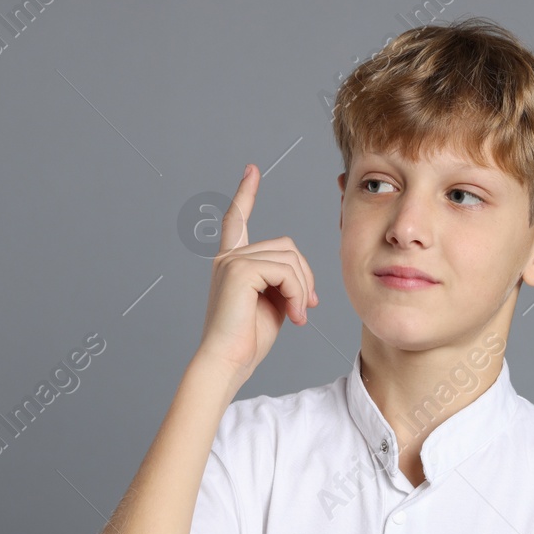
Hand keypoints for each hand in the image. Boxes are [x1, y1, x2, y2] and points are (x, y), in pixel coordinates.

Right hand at [195, 164, 320, 383]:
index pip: (237, 220)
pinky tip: (294, 316)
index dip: (245, 194)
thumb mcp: (273, 305)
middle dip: (305, 277)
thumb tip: (306, 282)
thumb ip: (284, 283)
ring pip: (290, 258)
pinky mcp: (239, 270)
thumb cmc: (247, 341)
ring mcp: (232, 262)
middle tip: (306, 308)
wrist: (227, 362)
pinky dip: (298, 294)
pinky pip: (286, 271)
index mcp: (233, 263)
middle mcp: (229, 258)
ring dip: (303, 289)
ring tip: (298, 315)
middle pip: (287, 245)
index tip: (251, 171)